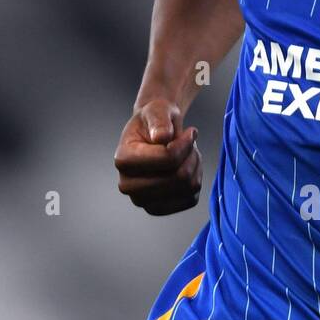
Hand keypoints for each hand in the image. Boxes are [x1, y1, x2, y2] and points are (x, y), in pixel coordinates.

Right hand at [114, 97, 201, 214]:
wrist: (156, 135)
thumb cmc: (155, 121)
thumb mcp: (157, 110)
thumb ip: (159, 120)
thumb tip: (162, 137)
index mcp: (123, 159)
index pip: (168, 158)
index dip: (186, 143)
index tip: (191, 131)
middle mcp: (127, 185)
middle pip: (179, 177)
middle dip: (191, 156)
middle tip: (190, 143)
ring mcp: (142, 201)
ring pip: (188, 188)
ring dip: (195, 166)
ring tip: (188, 152)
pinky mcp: (159, 209)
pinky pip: (191, 198)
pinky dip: (195, 180)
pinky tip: (187, 167)